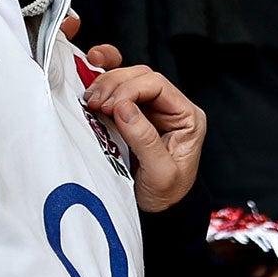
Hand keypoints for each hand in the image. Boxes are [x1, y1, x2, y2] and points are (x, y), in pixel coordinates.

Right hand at [83, 44, 204, 212]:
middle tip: (95, 103)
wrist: (156, 211)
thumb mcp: (161, 174)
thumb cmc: (165, 194)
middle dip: (114, 85)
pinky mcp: (130, 112)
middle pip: (140, 76)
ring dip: (105, 82)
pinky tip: (92, 66)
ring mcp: (149, 107)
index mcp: (186, 116)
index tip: (110, 107)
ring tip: (91, 99)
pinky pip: (117, 85)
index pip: (157, 85)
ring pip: (126, 77)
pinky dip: (103, 74)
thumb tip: (124, 108)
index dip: (130, 90)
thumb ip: (145, 140)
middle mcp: (169, 107)